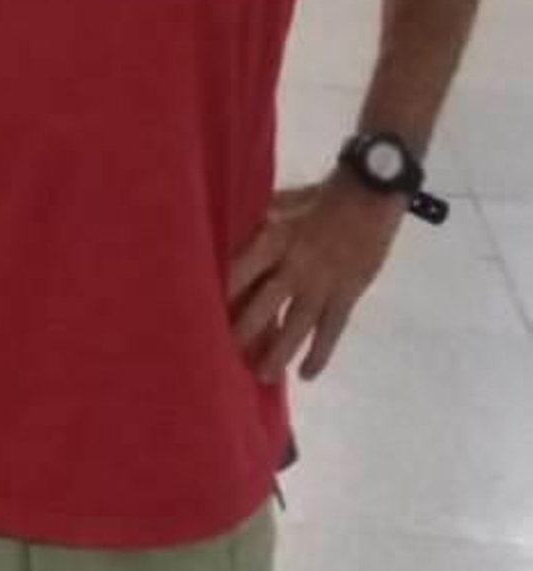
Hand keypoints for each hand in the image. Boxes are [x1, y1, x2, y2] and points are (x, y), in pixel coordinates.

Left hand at [229, 172, 406, 383]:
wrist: (369, 195)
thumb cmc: (317, 197)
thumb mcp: (279, 203)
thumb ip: (256, 224)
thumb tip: (225, 236)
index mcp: (272, 238)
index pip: (240, 272)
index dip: (223, 294)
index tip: (201, 313)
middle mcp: (293, 266)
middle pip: (263, 305)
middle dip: (243, 332)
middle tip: (223, 356)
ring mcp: (322, 283)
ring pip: (296, 326)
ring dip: (279, 353)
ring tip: (262, 376)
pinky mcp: (347, 294)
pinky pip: (331, 330)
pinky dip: (320, 354)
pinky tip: (307, 375)